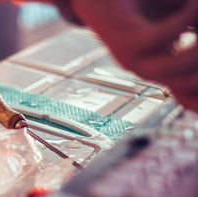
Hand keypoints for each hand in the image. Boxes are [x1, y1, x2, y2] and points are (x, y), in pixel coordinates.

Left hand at [68, 0, 197, 110]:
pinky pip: (160, 38)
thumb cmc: (145, 6)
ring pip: (177, 68)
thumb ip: (195, 29)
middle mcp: (151, 71)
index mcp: (164, 69)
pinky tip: (197, 3)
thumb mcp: (180, 20)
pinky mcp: (126, 42)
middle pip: (191, 87)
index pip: (192, 96)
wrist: (99, 0)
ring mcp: (136, 60)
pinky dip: (185, 18)